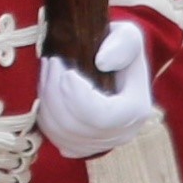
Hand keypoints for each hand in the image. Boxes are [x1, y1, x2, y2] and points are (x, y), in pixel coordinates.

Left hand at [37, 21, 159, 162]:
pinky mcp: (82, 147)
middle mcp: (122, 134)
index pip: (102, 117)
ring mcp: (101, 144)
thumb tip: (102, 62)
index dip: (78, 97)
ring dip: (47, 100)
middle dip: (56, 92)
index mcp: (136, 110)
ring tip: (48, 70)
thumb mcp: (128, 36)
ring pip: (62, 133)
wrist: (112, 64)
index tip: (66, 71)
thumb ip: (122, 44)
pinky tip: (48, 91)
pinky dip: (45, 114)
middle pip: (77, 126)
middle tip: (52, 62)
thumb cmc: (119, 48)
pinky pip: (55, 138)